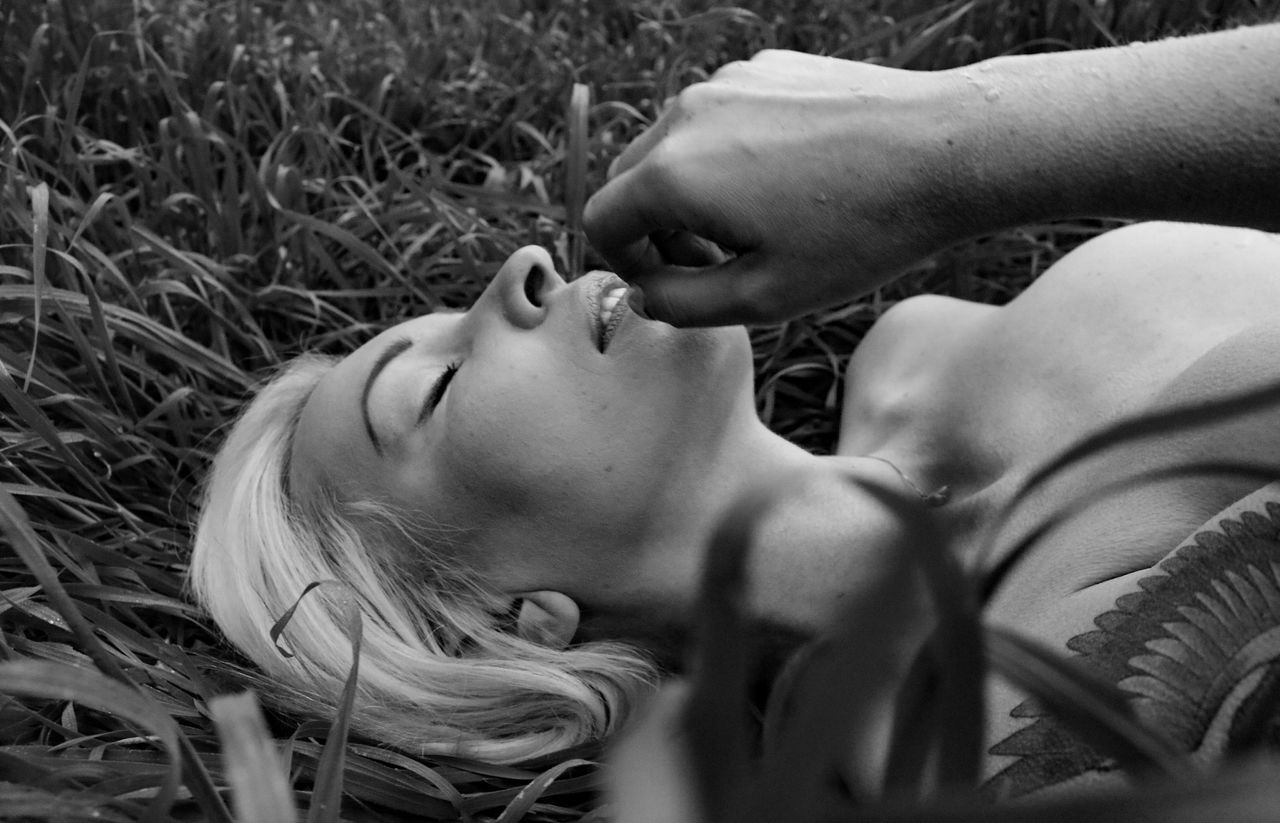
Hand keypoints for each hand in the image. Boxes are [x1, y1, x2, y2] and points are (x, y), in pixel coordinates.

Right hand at [585, 51, 972, 325]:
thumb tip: (644, 294)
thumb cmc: (861, 232)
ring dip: (693, 191)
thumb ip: (681, 306)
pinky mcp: (765, 66)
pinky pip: (720, 117)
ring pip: (675, 146)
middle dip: (657, 228)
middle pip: (631, 179)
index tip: (675, 284)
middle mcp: (687, 113)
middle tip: (718, 262)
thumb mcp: (764, 298)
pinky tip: (793, 180)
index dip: (627, 264)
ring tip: (759, 224)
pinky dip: (731, 153)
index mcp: (674, 173)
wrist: (949, 150)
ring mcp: (727, 82)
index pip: (602, 221)